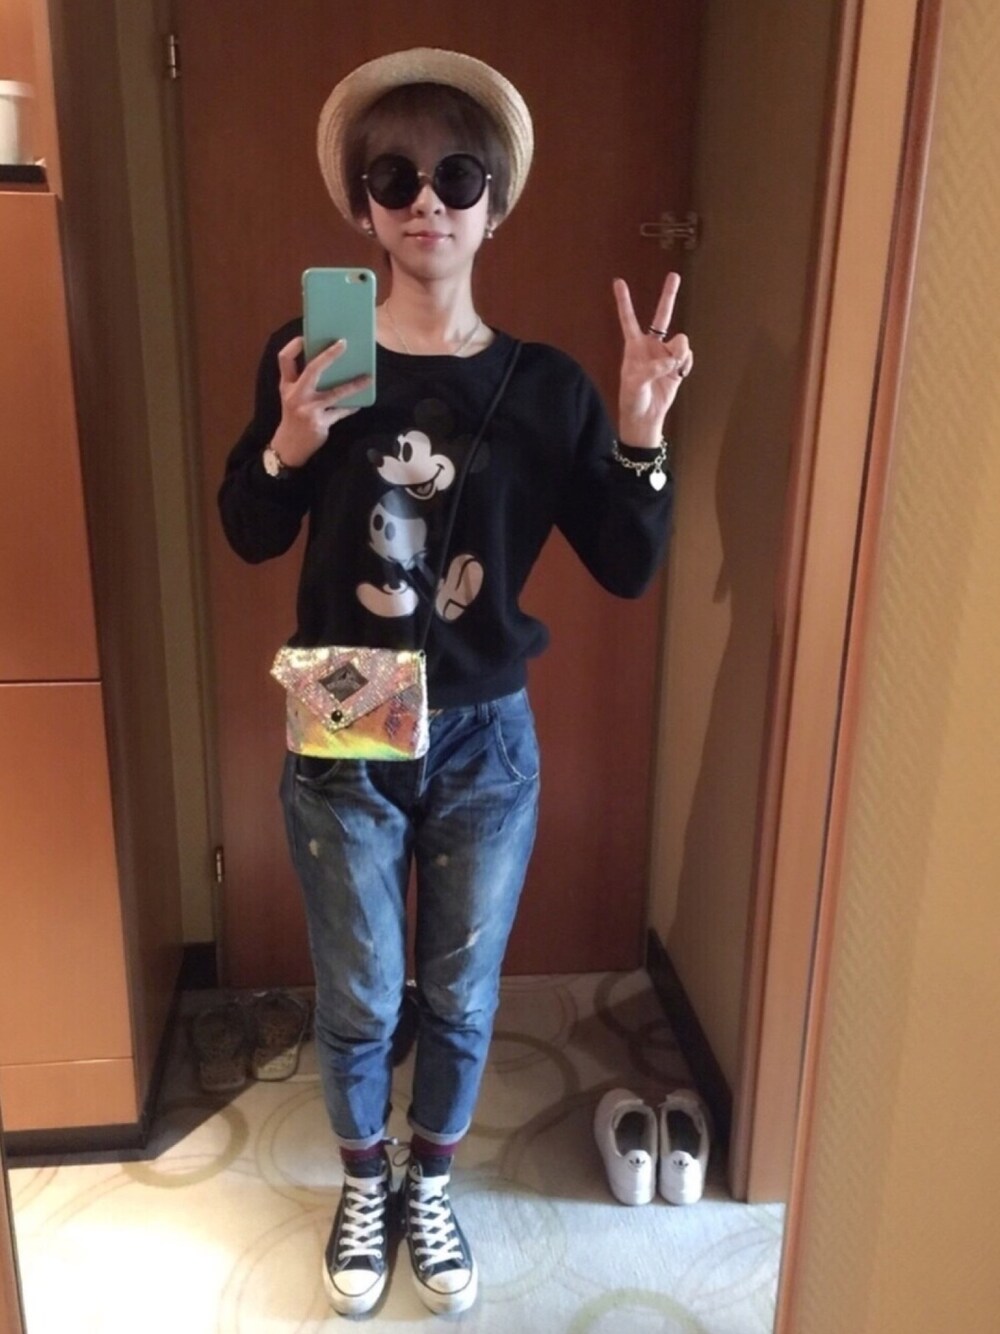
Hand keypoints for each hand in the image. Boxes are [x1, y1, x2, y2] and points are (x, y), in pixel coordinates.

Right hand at [269, 335, 372, 467]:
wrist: (289, 447)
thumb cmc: (293, 417)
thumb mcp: (291, 397)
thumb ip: (303, 382)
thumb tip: (329, 364)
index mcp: (287, 385)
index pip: (284, 359)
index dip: (293, 346)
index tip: (305, 337)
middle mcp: (296, 395)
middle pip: (313, 369)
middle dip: (329, 355)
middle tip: (344, 343)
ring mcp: (308, 409)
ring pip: (335, 393)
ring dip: (353, 385)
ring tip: (368, 378)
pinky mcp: (320, 423)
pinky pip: (340, 412)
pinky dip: (351, 407)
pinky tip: (359, 403)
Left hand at [613, 272, 692, 447]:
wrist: (646, 418)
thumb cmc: (633, 400)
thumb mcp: (635, 384)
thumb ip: (653, 368)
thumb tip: (672, 358)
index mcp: (634, 347)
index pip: (629, 320)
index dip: (624, 301)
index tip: (618, 281)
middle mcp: (651, 346)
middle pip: (661, 316)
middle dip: (669, 296)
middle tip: (674, 275)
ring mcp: (666, 355)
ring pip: (680, 341)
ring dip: (679, 353)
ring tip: (673, 367)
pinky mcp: (678, 366)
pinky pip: (687, 357)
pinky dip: (685, 365)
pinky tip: (678, 374)